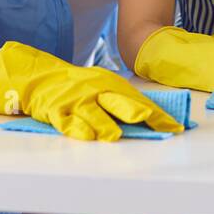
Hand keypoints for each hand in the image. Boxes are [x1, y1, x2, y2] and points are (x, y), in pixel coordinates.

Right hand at [0, 41, 183, 141]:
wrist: (40, 77)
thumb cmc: (79, 87)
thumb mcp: (103, 87)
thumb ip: (124, 102)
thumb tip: (154, 118)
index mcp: (110, 84)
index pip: (138, 100)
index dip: (156, 114)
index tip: (174, 127)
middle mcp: (95, 91)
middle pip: (117, 101)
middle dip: (132, 110)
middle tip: (146, 118)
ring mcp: (75, 101)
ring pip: (92, 114)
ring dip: (103, 124)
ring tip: (114, 135)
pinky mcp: (56, 111)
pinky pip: (67, 121)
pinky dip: (77, 129)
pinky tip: (86, 137)